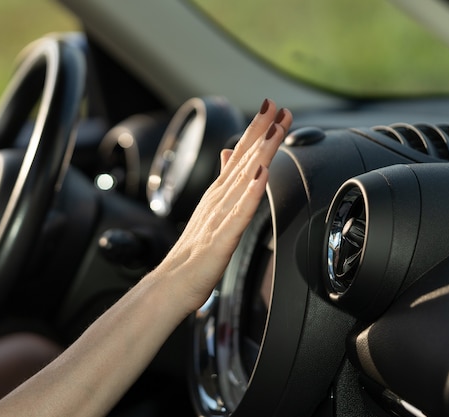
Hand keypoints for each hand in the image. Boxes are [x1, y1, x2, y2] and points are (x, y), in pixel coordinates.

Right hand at [154, 98, 291, 312]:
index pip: (240, 156)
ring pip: (243, 180)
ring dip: (259, 154)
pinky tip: (260, 176)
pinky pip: (239, 214)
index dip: (256, 131)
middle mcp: (218, 200)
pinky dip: (250, 193)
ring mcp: (219, 217)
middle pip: (243, 161)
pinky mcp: (221, 239)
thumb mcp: (210, 212)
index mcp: (217, 195)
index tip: (272, 108)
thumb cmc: (192, 254)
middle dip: (262, 132)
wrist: (171, 284)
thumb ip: (222, 182)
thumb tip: (228, 155)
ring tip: (273, 132)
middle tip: (277, 108)